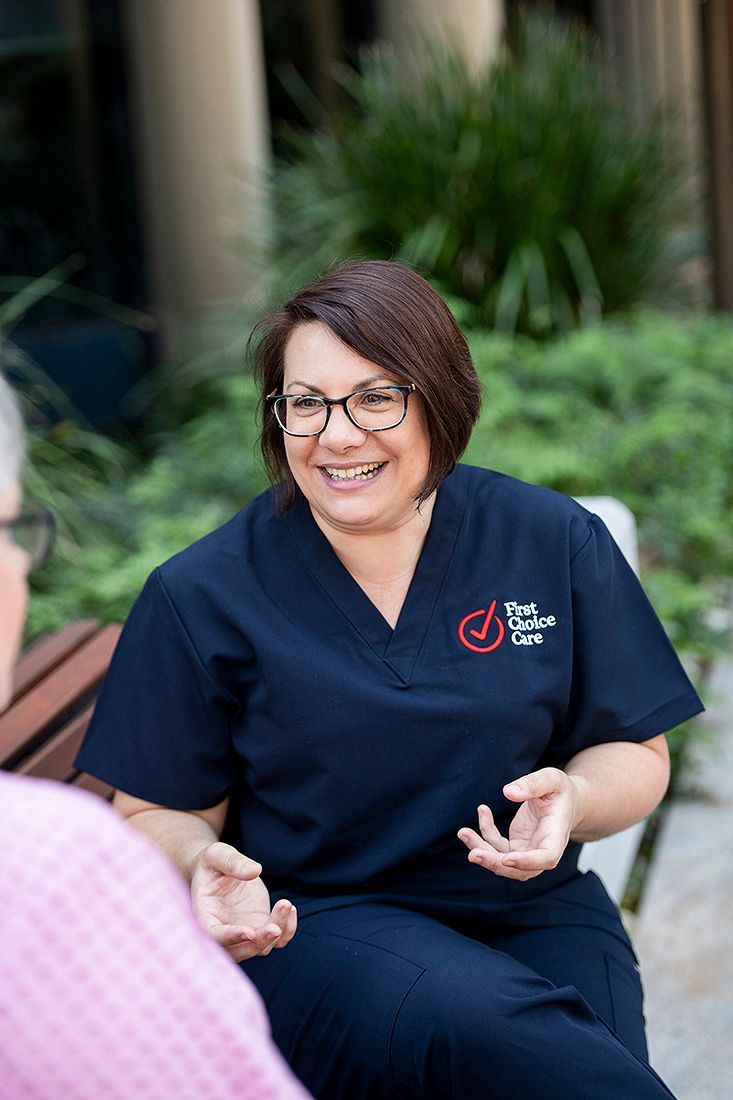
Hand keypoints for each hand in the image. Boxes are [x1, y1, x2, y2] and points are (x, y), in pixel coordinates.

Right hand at [191, 842, 296, 961]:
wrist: (219, 869)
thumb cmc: (213, 862)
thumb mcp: (217, 854)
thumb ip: (232, 862)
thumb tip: (254, 871)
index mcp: (204, 915)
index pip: (214, 935)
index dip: (230, 937)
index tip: (249, 932)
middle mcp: (222, 931)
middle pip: (239, 951)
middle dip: (258, 943)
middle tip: (275, 927)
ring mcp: (243, 932)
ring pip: (262, 947)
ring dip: (277, 933)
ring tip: (286, 904)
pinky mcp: (259, 926)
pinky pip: (277, 940)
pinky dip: (287, 930)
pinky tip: (290, 908)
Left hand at [457, 768, 581, 881]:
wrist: (562, 800)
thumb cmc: (560, 791)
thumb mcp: (551, 779)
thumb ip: (533, 784)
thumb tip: (507, 792)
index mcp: (557, 836)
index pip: (546, 858)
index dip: (527, 862)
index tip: (507, 858)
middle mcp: (542, 850)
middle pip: (519, 870)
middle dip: (495, 864)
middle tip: (473, 854)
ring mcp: (528, 850)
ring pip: (503, 862)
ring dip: (482, 850)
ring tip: (463, 832)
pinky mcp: (516, 846)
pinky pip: (496, 846)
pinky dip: (485, 832)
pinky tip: (483, 810)